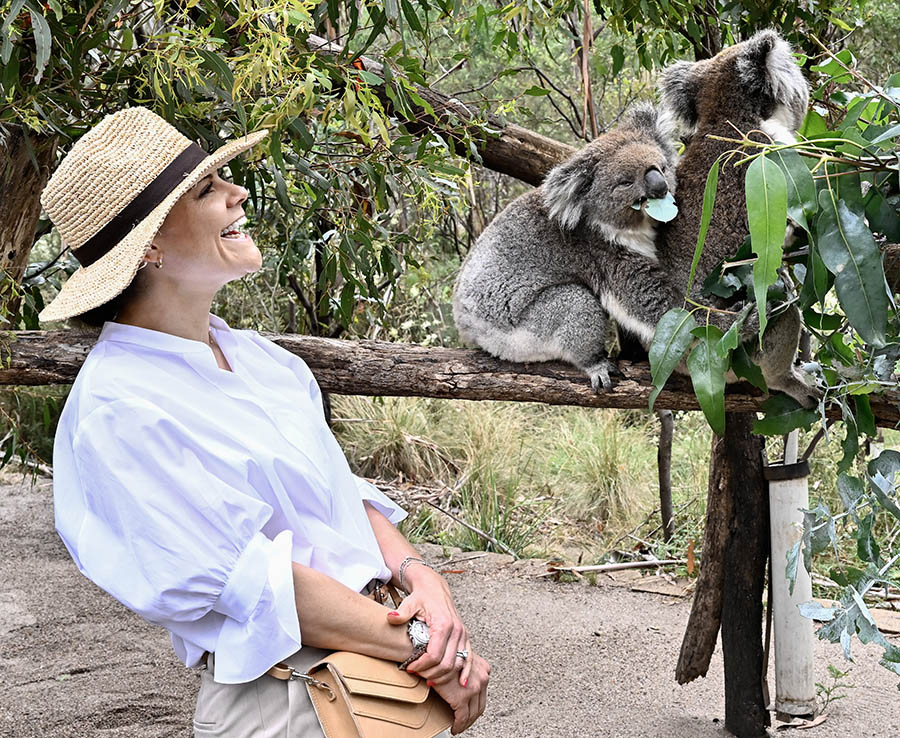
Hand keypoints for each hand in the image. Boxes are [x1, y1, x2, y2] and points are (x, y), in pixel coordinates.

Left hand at [386, 567, 471, 684]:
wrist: (434, 588)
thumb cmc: (422, 596)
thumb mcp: (410, 602)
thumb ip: (402, 612)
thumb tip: (391, 618)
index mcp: (444, 624)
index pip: (434, 655)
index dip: (421, 666)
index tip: (410, 668)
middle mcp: (456, 631)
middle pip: (446, 664)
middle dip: (431, 674)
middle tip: (418, 675)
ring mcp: (462, 635)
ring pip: (457, 664)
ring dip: (444, 676)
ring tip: (429, 679)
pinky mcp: (464, 637)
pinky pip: (468, 658)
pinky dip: (465, 671)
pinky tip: (461, 682)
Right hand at [429, 650, 489, 734]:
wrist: (434, 651)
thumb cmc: (443, 652)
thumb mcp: (459, 657)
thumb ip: (464, 668)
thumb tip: (460, 680)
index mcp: (483, 669)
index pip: (483, 693)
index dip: (476, 704)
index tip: (470, 711)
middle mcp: (482, 678)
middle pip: (480, 704)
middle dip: (472, 716)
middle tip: (464, 723)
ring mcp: (474, 688)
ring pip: (473, 713)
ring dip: (466, 722)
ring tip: (458, 726)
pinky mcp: (461, 697)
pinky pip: (461, 717)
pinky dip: (459, 725)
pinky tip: (454, 728)